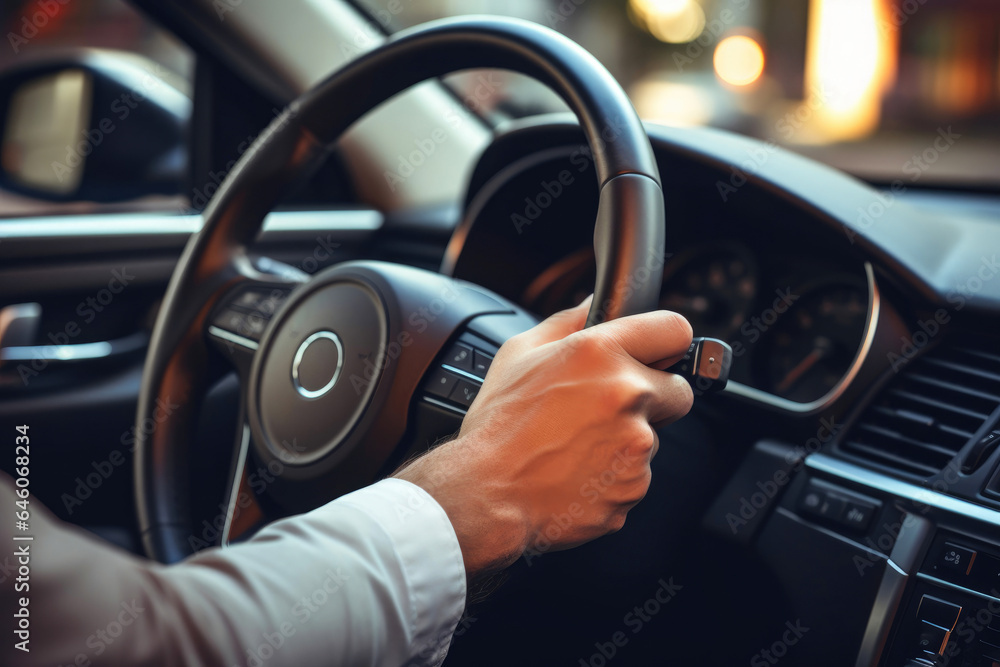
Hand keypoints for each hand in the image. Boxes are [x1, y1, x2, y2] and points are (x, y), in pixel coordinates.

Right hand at [393, 296, 693, 578]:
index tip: (657, 356)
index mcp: (601, 353)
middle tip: (606, 411)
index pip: (674, 330)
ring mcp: (635, 445)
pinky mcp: (633, 488)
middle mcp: (626, 395)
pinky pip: (634, 478)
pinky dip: (612, 478)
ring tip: (575, 447)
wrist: (486, 493)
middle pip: (677, 392)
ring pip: (651, 440)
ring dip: (625, 443)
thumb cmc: (497, 426)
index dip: (665, 344)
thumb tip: (593, 305)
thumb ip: (567, 321)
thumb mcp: (518, 354)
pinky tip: (575, 473)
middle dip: (652, 400)